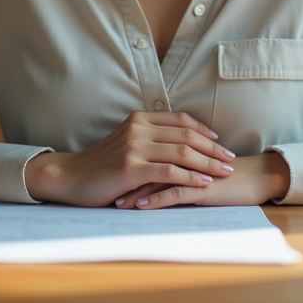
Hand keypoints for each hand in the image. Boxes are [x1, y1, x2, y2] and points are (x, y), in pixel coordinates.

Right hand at [23, 111, 235, 207]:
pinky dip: (190, 177)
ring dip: (208, 164)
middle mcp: (139, 128)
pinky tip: (203, 183)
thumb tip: (178, 143)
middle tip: (230, 160)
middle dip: (213, 149)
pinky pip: (170, 171)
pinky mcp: (132, 168)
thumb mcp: (126, 142)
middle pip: (187, 136)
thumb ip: (149, 138)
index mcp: (139, 119)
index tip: (220, 142)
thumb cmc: (101, 164)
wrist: (71, 177)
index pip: (181, 120)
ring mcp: (135, 147)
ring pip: (182, 153)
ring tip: (224, 172)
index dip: (204, 131)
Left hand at [114, 152, 289, 208]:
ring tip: (118, 203)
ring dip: (136, 191)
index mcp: (181, 147)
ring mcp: (193, 171)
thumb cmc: (223, 173)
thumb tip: (148, 171)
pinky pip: (176, 192)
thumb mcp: (195, 166)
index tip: (106, 176)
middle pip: (148, 162)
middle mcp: (185, 155)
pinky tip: (141, 206)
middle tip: (105, 190)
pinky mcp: (203, 187)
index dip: (126, 162)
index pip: (148, 150)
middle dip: (125, 177)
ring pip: (158, 177)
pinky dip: (156, 199)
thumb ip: (174, 162)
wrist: (254, 178)